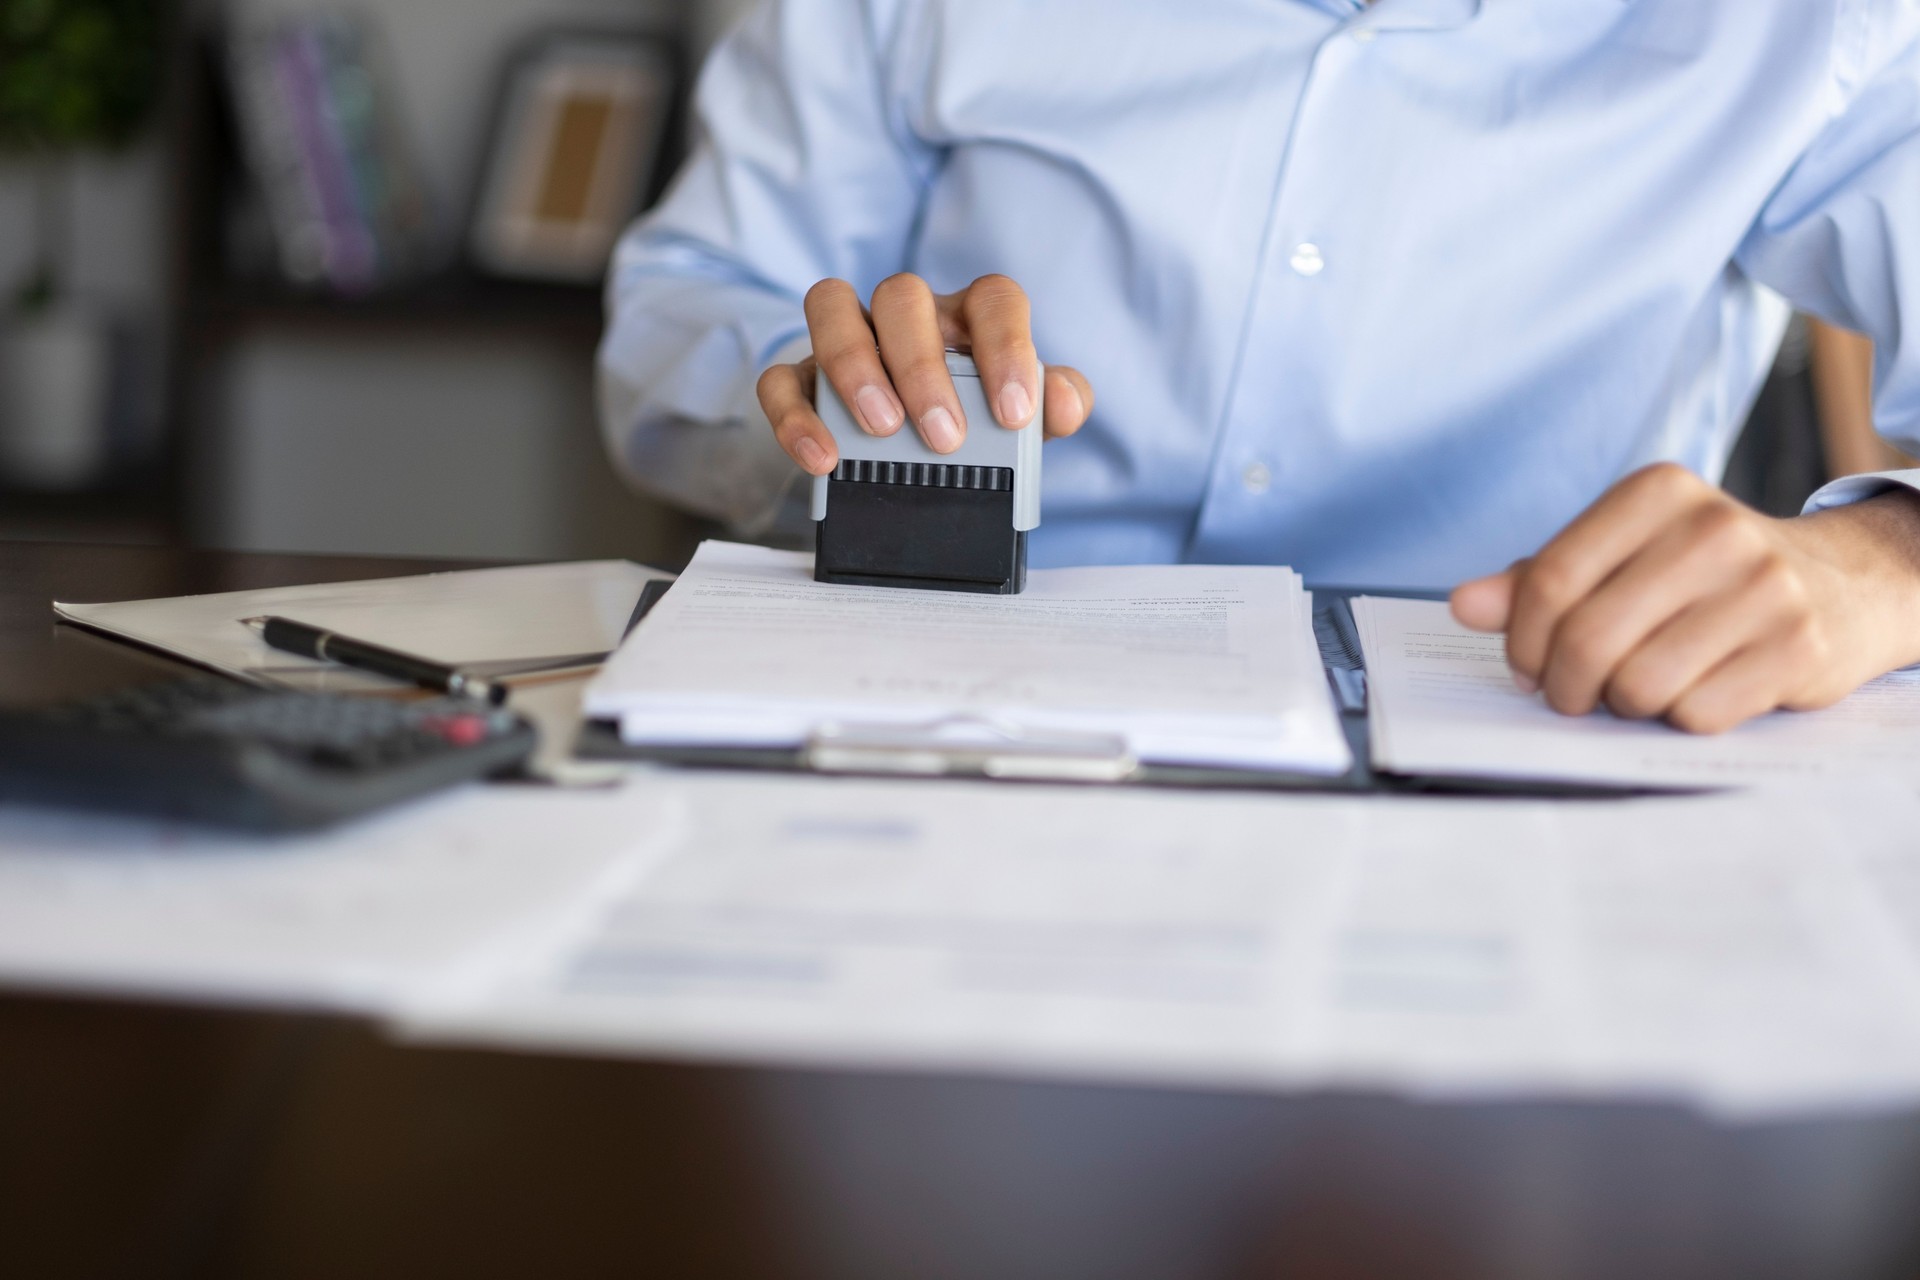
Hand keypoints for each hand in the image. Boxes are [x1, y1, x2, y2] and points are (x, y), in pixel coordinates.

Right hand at [756, 273, 1095, 474]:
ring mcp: (848, 339)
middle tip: (944, 435)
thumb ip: (1053, 406)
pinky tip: (823, 458)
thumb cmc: (974, 420)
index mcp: (968, 317)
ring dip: (854, 364)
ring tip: (882, 428)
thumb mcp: (1021, 420)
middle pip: (902, 295)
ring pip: (830, 306)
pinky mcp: (802, 379)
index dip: (1006, 346)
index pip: (993, 298)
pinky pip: (780, 377)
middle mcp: (906, 316)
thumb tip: (1064, 403)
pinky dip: (795, 415)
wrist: (918, 456)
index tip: (1014, 413)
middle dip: (921, 365)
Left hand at [1449, 463, 1919, 733]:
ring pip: (1637, 685)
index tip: (1525, 667)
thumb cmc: (1704, 575)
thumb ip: (1541, 578)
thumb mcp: (1624, 555)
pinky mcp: (1798, 647)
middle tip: (1570, 694)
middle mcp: (1714, 530)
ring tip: (1636, 688)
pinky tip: (1692, 693)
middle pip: (1585, 639)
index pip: (1548, 580)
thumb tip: (1465, 605)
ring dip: (1621, 706)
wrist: (1842, 585)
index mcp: (1657, 493)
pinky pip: (1695, 714)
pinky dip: (1678, 718)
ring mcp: (1763, 587)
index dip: (1521, 641)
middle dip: (1562, 686)